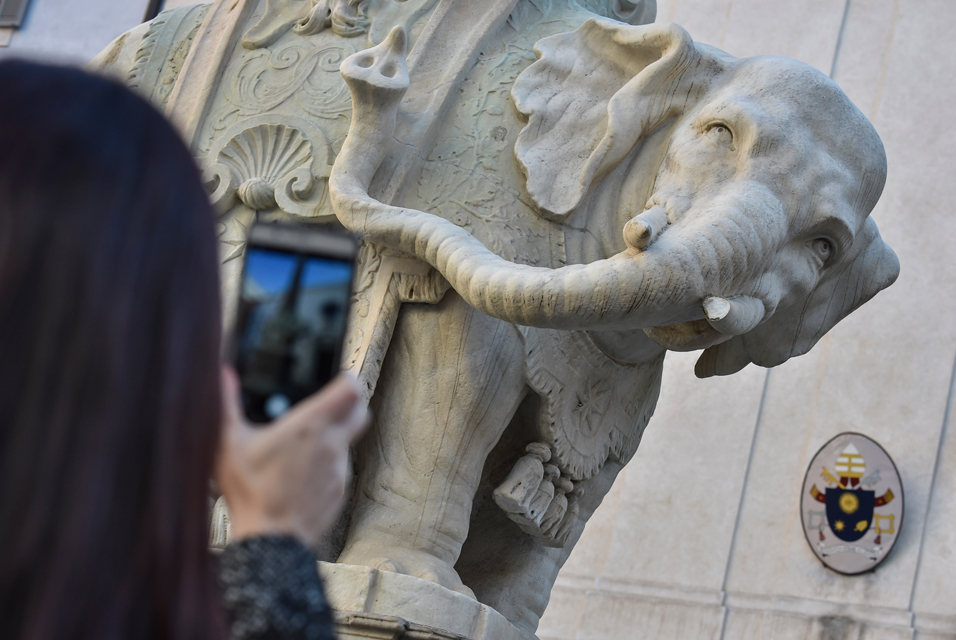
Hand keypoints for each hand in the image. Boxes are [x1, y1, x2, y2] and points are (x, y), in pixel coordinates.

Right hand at [216, 367, 368, 544]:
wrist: (270, 541)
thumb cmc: (250, 493)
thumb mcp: (228, 444)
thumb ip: (226, 405)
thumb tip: (223, 375)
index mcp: (310, 426)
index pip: (351, 389)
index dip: (347, 379)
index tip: (336, 377)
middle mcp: (332, 444)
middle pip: (360, 411)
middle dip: (349, 403)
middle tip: (328, 403)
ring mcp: (339, 469)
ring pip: (349, 440)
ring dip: (334, 435)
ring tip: (305, 441)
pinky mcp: (340, 490)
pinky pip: (340, 467)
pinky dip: (328, 462)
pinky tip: (303, 469)